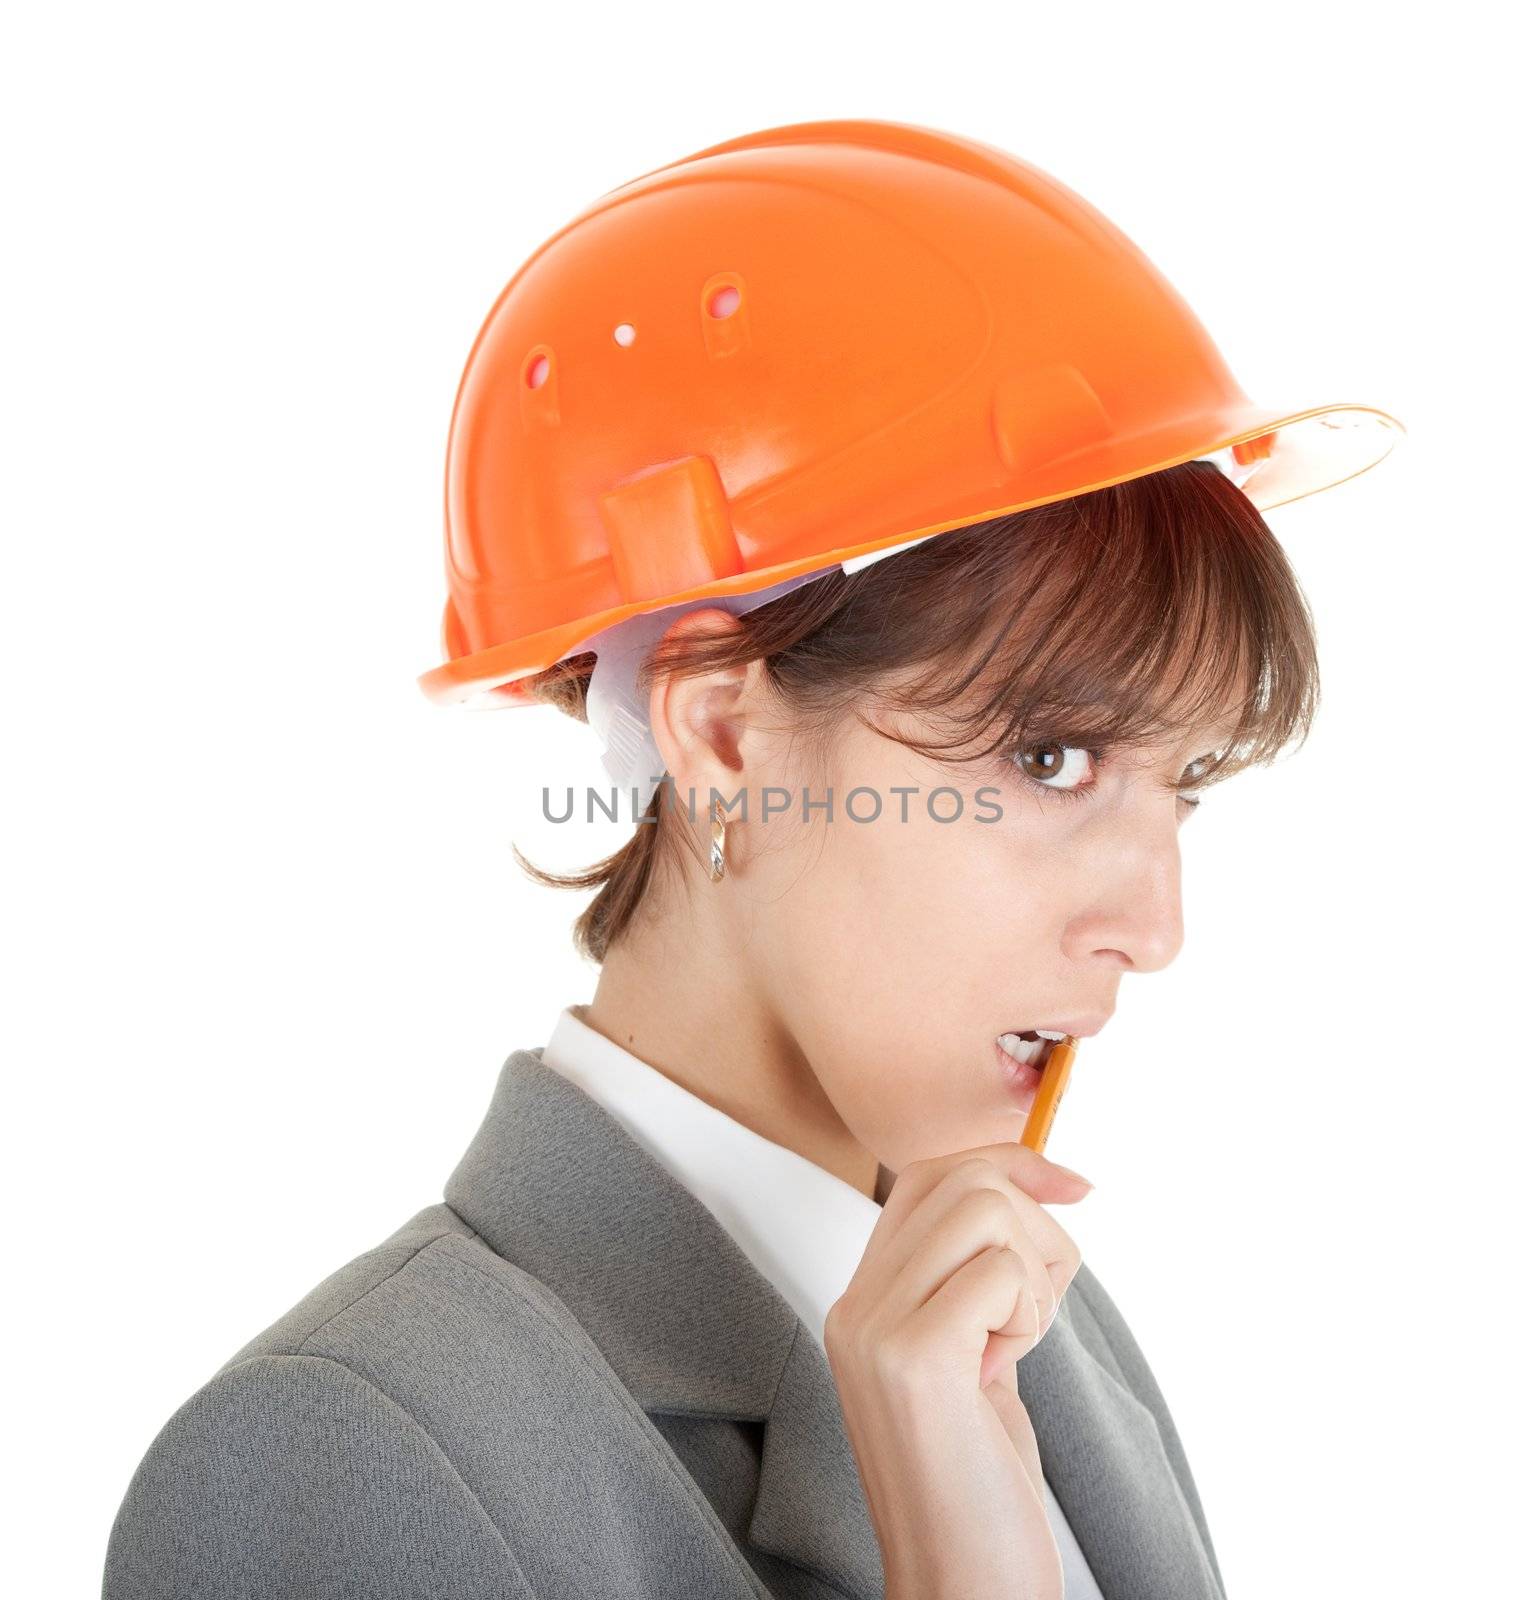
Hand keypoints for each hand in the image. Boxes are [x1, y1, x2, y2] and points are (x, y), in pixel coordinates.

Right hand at [826, 1142, 1090, 1598]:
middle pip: (962, 1179)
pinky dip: (1030, 1313)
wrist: (962, 1587)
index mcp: (863, 1301)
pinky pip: (1000, 1271)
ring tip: (1015, 1345)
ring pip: (985, 1210)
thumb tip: (1043, 1184)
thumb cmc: (981, 1484)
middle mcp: (856, 1305)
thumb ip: (979, 1279)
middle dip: (1035, 1225)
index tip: (1074, 1185)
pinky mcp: (913, 1358)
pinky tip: (1005, 1372)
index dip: (1007, 1162)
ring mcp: (875, 1328)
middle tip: (1037, 1310)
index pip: (927, 1175)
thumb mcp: (976, 1359)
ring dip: (1035, 1271)